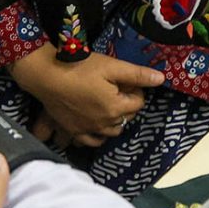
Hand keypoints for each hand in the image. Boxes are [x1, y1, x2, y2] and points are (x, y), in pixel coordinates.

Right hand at [9, 46, 162, 146]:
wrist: (47, 75)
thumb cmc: (80, 68)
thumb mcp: (111, 66)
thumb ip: (137, 74)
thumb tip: (161, 79)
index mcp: (116, 108)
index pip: (138, 103)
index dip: (136, 90)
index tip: (127, 80)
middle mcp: (104, 124)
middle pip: (125, 118)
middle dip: (126, 106)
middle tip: (116, 89)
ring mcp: (87, 130)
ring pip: (110, 132)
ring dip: (114, 122)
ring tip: (107, 106)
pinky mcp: (72, 131)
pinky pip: (90, 141)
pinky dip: (96, 136)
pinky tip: (95, 126)